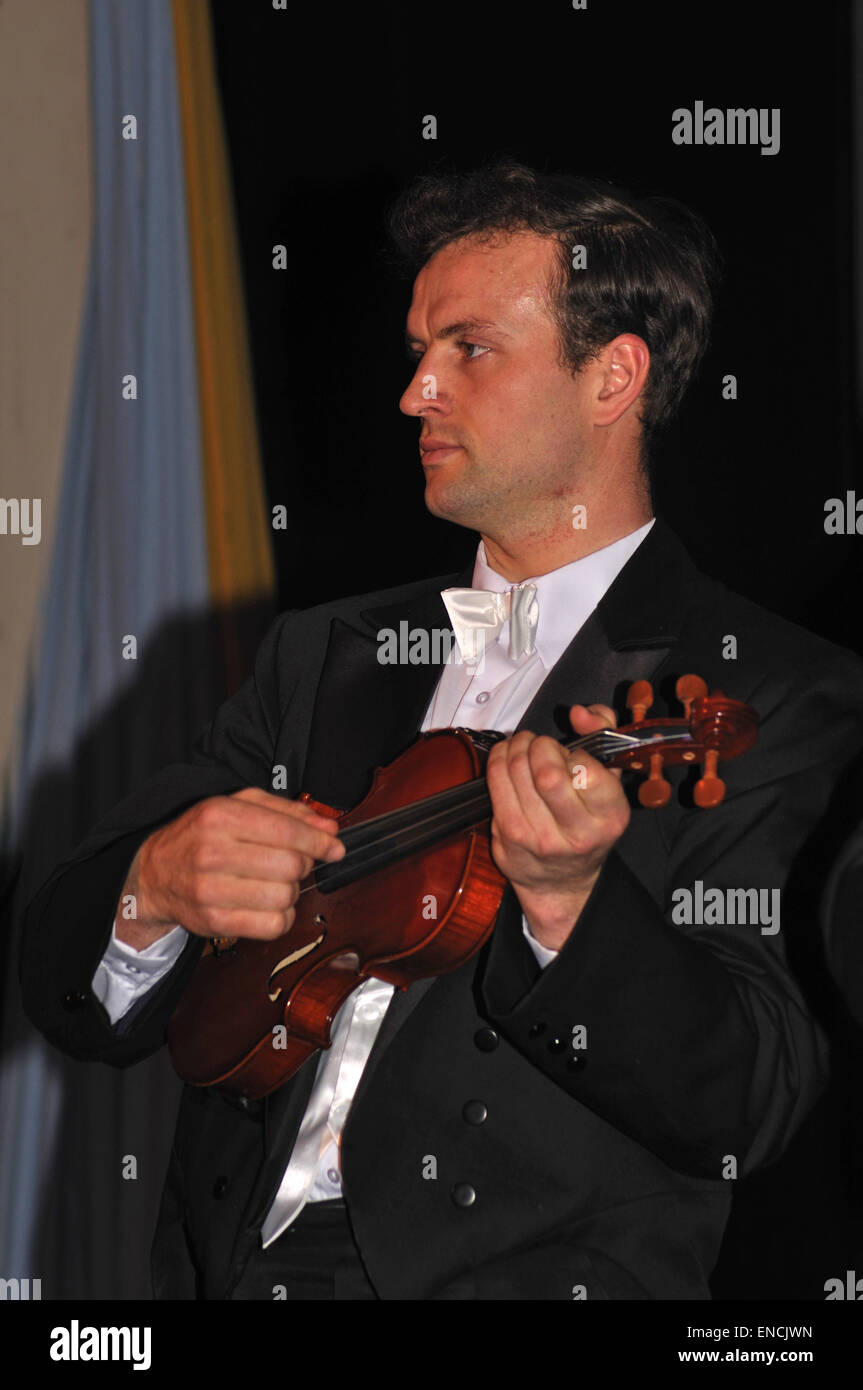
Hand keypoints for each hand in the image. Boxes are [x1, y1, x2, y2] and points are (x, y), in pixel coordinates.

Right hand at [114, 788, 344, 949]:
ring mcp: (210, 889)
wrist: (155, 874)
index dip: (319, 842)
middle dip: (303, 865)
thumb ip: (287, 812)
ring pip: (285, 896)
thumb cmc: (202, 835)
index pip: (286, 831)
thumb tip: (329, 829)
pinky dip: (282, 917)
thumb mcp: (238, 806)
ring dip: (291, 891)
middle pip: (291, 865)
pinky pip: (273, 925)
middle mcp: (212, 851)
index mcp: (220, 815)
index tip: (334, 847)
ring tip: (276, 882)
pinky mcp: (213, 921)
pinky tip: (270, 904)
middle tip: (295, 862)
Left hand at [485, 703, 629, 949]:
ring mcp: (539, 839)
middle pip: (547, 772)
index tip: (571, 756)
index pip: (587, 770)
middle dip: (540, 746)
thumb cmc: (588, 823)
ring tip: (523, 746)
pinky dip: (498, 760)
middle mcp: (577, 833)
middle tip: (542, 746)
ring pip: (517, 773)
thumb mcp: (610, 781)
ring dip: (517, 747)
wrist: (563, 882)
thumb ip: (604, 733)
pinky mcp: (509, 838)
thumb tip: (579, 712)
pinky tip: (506, 757)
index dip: (574, 752)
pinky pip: (496, 784)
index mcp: (610, 817)